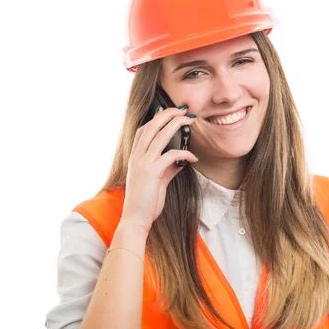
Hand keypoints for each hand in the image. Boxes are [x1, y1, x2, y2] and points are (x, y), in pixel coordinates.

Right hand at [120, 105, 198, 233]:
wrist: (136, 219)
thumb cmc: (145, 202)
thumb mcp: (156, 181)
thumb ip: (167, 169)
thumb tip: (180, 162)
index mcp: (135, 158)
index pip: (143, 130)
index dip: (156, 118)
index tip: (168, 111)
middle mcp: (137, 157)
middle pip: (152, 126)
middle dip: (168, 114)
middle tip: (183, 110)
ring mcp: (143, 163)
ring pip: (160, 135)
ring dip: (176, 125)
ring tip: (189, 120)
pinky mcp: (152, 172)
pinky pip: (171, 155)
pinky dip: (184, 153)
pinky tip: (193, 157)